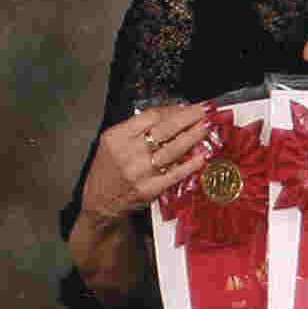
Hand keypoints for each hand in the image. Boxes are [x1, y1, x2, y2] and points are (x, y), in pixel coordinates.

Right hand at [85, 101, 216, 226]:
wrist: (99, 200)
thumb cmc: (108, 169)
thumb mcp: (112, 142)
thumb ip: (136, 129)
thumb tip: (169, 115)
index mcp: (118, 136)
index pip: (151, 116)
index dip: (173, 110)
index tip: (187, 107)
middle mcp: (129, 152)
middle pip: (165, 129)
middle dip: (189, 117)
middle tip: (206, 110)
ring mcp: (141, 172)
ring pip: (173, 149)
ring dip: (194, 136)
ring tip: (208, 126)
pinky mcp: (150, 189)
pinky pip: (175, 174)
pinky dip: (190, 164)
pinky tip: (203, 156)